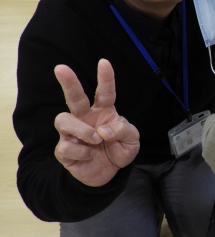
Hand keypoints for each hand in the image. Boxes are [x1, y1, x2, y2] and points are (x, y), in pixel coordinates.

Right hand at [53, 59, 139, 186]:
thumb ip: (123, 130)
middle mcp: (85, 118)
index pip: (104, 92)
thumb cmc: (119, 150)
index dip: (105, 78)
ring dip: (81, 129)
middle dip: (68, 82)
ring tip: (95, 139)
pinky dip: (81, 152)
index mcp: (104, 112)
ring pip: (63, 119)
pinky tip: (89, 155)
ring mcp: (72, 133)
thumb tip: (103, 130)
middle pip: (74, 98)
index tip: (104, 62)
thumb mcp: (132, 140)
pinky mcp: (64, 150)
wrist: (109, 174)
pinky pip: (66, 146)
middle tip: (61, 68)